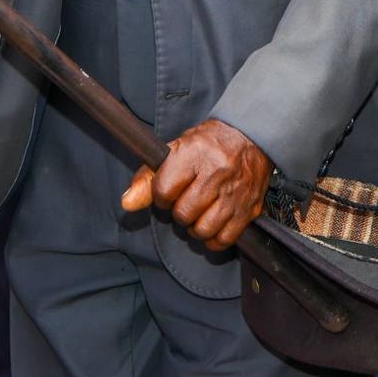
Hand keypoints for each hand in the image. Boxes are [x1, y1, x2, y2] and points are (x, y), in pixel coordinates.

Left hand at [120, 119, 270, 251]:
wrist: (250, 137)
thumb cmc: (208, 144)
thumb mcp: (175, 150)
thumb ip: (148, 178)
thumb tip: (127, 203)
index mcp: (194, 153)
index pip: (164, 190)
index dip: (161, 195)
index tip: (169, 190)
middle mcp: (216, 173)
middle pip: (183, 213)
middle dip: (179, 211)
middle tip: (185, 200)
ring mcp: (235, 193)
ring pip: (203, 230)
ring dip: (195, 226)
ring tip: (198, 212)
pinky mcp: (249, 209)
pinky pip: (224, 239)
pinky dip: (214, 238)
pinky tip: (212, 222)